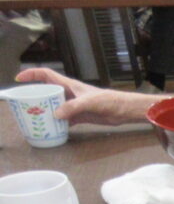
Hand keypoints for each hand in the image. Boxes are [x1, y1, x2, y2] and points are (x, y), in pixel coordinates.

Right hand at [14, 67, 158, 124]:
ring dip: (46, 112)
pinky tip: (52, 130)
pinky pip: (64, 120)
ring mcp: (74, 105)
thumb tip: (56, 114)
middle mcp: (69, 94)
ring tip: (35, 120)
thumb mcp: (89, 102)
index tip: (19, 79)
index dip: (32, 74)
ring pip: (55, 107)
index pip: (46, 75)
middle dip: (35, 97)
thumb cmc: (110, 101)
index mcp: (69, 85)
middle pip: (47, 92)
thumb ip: (73, 107)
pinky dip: (58, 124)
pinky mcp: (80, 116)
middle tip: (25, 106)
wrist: (124, 111)